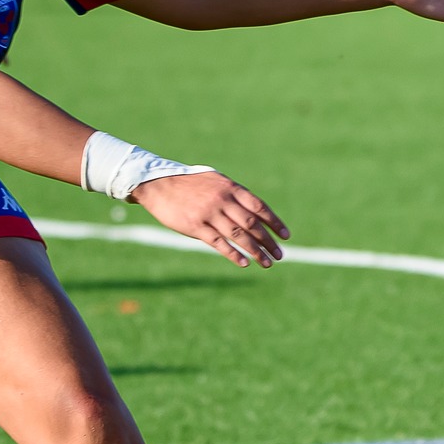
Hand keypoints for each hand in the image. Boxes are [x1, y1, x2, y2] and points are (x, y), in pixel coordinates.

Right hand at [132, 170, 288, 266]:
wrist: (158, 184)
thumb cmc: (188, 183)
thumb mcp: (215, 181)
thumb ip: (234, 194)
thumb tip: (254, 209)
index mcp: (230, 188)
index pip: (259, 207)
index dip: (274, 222)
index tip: (285, 236)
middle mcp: (223, 200)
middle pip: (253, 224)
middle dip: (268, 241)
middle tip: (280, 255)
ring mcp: (209, 213)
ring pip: (239, 235)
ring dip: (255, 251)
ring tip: (267, 263)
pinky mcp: (195, 226)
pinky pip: (219, 243)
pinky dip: (233, 254)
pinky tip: (244, 263)